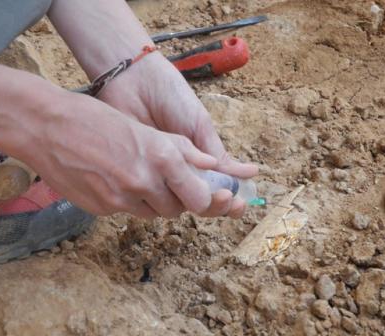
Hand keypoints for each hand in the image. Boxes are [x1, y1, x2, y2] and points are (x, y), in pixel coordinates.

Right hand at [18, 92, 217, 218]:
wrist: (45, 127)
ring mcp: (120, 201)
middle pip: (176, 210)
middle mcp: (143, 183)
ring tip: (134, 174)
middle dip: (176, 199)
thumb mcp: (144, 128)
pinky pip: (126, 212)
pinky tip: (111, 178)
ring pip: (151, 213)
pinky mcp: (101, 209)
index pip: (199, 199)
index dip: (202, 198)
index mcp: (161, 158)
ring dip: (151, 200)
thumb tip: (211, 164)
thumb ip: (181, 150)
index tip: (198, 191)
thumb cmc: (95, 118)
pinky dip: (126, 200)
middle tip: (165, 180)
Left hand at [98, 52, 258, 217]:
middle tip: (227, 200)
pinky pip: (151, 195)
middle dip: (218, 205)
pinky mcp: (137, 174)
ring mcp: (158, 175)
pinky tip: (178, 194)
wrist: (134, 81)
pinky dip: (165, 198)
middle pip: (201, 201)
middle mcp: (180, 172)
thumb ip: (218, 155)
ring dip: (198, 204)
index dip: (230, 201)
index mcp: (199, 161)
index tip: (241, 203)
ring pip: (178, 203)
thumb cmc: (170, 97)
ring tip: (211, 196)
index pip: (217, 189)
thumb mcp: (200, 126)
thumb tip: (250, 175)